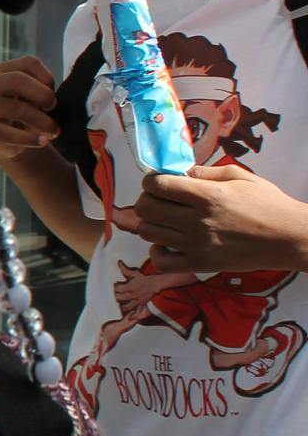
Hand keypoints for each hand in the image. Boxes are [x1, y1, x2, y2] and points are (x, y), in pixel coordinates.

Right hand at [0, 55, 59, 162]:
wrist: (1, 139)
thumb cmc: (19, 111)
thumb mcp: (27, 95)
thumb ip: (40, 90)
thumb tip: (55, 101)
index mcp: (3, 71)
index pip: (29, 63)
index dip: (47, 77)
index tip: (53, 93)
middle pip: (17, 80)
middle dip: (43, 95)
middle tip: (53, 108)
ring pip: (17, 109)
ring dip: (43, 121)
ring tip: (54, 131)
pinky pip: (9, 134)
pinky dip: (30, 139)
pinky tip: (42, 141)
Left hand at [110, 259, 165, 314]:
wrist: (158, 283)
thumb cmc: (146, 278)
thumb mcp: (135, 273)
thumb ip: (125, 269)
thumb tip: (118, 262)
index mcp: (129, 287)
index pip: (117, 289)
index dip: (115, 287)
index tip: (115, 286)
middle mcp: (131, 295)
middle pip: (119, 298)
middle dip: (116, 296)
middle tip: (115, 295)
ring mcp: (137, 301)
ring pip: (125, 307)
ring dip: (121, 306)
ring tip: (119, 305)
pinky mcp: (142, 305)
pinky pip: (136, 312)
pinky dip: (132, 316)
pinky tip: (129, 318)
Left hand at [135, 164, 307, 271]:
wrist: (290, 238)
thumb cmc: (267, 204)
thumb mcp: (240, 177)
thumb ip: (205, 172)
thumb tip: (178, 171)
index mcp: (207, 196)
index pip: (157, 185)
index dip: (151, 181)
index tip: (160, 182)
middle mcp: (197, 221)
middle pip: (145, 208)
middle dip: (147, 200)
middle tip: (160, 200)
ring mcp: (197, 245)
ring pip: (147, 233)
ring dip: (151, 224)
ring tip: (166, 221)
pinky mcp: (200, 264)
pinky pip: (160, 262)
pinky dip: (157, 252)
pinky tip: (168, 243)